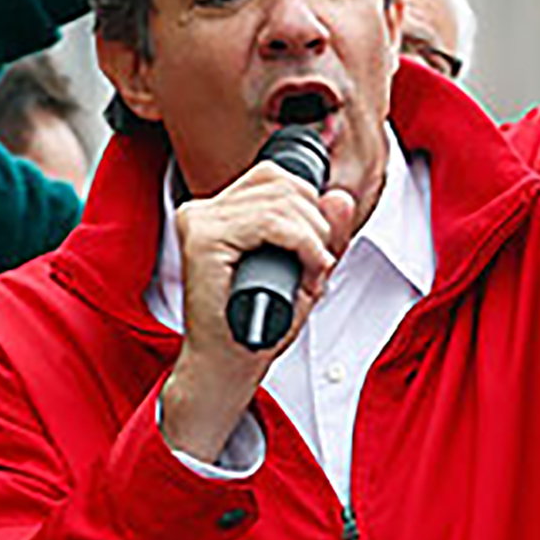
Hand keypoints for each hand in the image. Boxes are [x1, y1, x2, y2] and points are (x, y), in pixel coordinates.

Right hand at [160, 164, 355, 462]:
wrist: (229, 364)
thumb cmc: (258, 324)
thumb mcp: (303, 270)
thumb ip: (324, 234)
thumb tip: (340, 196)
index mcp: (217, 212)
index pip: (273, 174)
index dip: (309, 203)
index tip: (317, 246)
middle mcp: (202, 211)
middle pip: (280, 182)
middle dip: (316, 222)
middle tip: (317, 264)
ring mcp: (199, 222)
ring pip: (279, 201)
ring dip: (312, 237)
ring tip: (312, 272)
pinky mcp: (202, 240)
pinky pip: (268, 221)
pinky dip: (302, 243)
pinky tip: (308, 268)